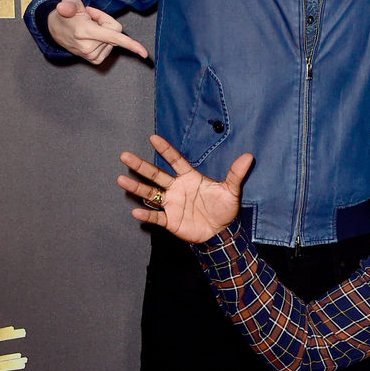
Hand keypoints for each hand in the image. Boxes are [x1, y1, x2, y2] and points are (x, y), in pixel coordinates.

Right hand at [48, 0, 148, 63]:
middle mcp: (89, 47)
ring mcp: (92, 55)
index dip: (130, 44)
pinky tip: (91, 36)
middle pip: (115, 31)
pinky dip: (103, 40)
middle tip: (89, 18)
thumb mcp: (69, 2)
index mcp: (86, 32)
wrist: (56, 30)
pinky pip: (110, 46)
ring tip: (88, 27)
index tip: (144, 53)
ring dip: (103, 31)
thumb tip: (63, 8)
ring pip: (113, 39)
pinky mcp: (95, 60)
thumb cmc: (67, 14)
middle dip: (105, 22)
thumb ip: (69, 4)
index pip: (114, 37)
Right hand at [117, 135, 252, 241]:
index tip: (152, 137)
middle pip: (156, 174)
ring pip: (150, 193)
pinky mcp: (170, 220)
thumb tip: (249, 157)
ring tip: (120, 179)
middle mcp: (177, 188)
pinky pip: (156, 216)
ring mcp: (172, 204)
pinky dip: (147, 214)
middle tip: (124, 156)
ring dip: (136, 187)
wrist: (221, 233)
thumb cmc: (224, 209)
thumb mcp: (231, 191)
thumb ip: (236, 173)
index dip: (165, 150)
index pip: (175, 161)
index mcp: (189, 178)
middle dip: (140, 166)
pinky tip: (135, 211)